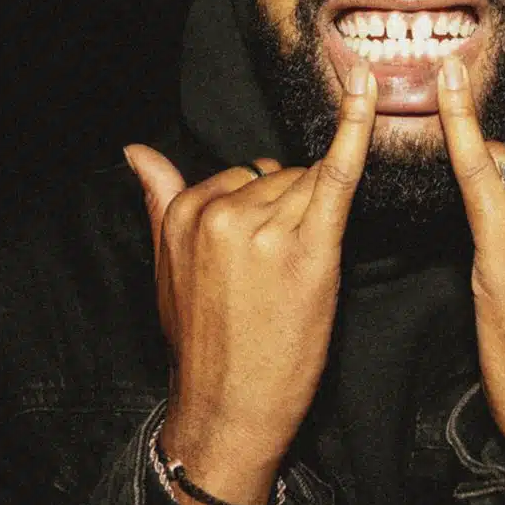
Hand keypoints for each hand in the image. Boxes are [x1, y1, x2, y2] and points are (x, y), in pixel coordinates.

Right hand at [124, 60, 376, 504]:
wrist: (228, 413)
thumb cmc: (203, 342)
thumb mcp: (166, 269)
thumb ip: (157, 199)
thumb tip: (135, 150)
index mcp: (188, 212)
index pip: (245, 174)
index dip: (266, 208)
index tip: (268, 243)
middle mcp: (224, 212)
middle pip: (281, 176)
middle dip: (290, 210)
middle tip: (280, 271)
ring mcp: (266, 227)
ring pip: (309, 185)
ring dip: (314, 215)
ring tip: (294, 275)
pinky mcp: (310, 246)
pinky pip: (338, 173)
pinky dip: (355, 128)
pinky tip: (368, 91)